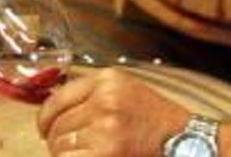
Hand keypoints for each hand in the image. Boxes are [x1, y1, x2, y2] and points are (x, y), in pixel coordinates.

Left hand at [38, 68, 191, 155]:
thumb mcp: (126, 91)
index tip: (45, 130)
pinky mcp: (105, 152)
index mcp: (108, 80)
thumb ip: (92, 94)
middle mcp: (105, 100)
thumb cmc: (156, 121)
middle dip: (58, 140)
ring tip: (86, 154)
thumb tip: (52, 111)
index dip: (45, 118)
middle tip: (73, 149)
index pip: (57, 98)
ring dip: (65, 155)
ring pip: (60, 145)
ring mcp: (105, 128)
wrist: (186, 143)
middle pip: (56, 124)